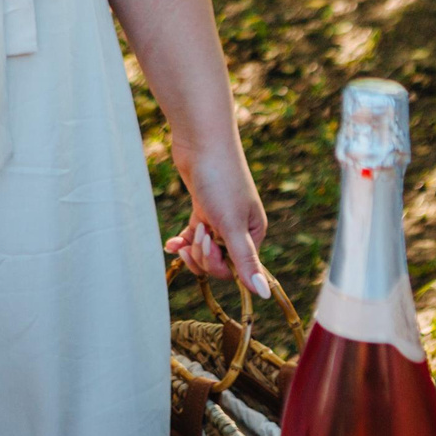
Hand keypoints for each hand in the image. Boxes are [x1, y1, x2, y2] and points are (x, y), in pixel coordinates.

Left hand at [165, 139, 270, 296]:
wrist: (201, 141)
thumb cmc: (220, 179)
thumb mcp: (232, 224)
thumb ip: (245, 261)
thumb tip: (264, 295)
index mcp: (254, 233)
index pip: (236, 269)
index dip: (217, 263)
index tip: (206, 241)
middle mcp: (239, 227)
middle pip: (218, 261)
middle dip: (203, 254)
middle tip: (197, 234)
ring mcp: (219, 217)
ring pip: (204, 250)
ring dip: (192, 247)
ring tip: (184, 235)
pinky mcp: (202, 207)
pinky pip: (192, 235)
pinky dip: (182, 241)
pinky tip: (171, 244)